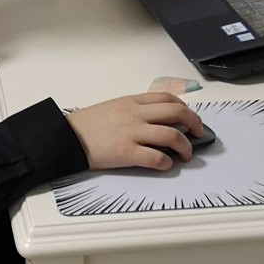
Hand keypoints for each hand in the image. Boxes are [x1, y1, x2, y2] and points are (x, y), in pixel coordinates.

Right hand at [65, 93, 204, 171]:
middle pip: (177, 113)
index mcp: (132, 101)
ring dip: (186, 147)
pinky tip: (166, 165)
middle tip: (198, 134)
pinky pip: (156, 157)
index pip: (168, 99)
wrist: (65, 137)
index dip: (186, 108)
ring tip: (186, 154)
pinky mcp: (126, 152)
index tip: (190, 118)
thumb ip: (135, 110)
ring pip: (172, 135)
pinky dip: (167, 163)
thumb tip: (157, 121)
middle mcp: (135, 114)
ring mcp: (132, 133)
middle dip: (194, 124)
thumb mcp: (114, 107)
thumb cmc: (88, 125)